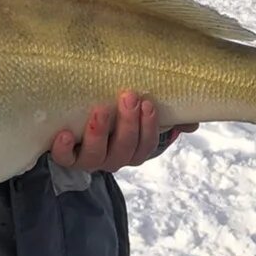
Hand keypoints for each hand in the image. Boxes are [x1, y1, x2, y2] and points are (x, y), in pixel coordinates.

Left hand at [50, 91, 192, 172]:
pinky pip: (65, 159)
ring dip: (100, 133)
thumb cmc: (114, 115)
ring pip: (97, 156)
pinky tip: (63, 134)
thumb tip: (192, 123)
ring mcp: (88, 159)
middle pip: (124, 150)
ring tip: (100, 110)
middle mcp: (112, 158)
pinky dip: (64, 149)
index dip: (149, 127)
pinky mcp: (66, 156)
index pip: (146, 145)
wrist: (74, 122)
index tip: (148, 103)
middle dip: (128, 124)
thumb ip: (167, 115)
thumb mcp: (139, 112)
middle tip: (128, 97)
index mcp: (132, 149)